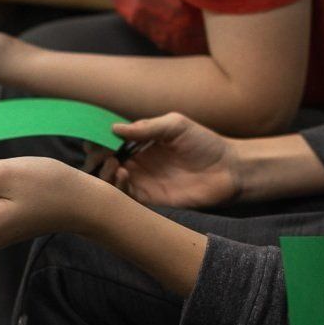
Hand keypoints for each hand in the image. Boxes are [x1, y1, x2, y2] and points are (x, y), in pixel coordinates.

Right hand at [92, 112, 243, 207]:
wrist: (228, 169)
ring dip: (104, 173)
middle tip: (101, 153)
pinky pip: (126, 197)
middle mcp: (139, 162)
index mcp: (142, 143)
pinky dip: (117, 186)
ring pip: (110, 181)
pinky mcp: (150, 199)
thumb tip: (113, 128)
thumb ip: (146, 128)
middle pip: (104, 163)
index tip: (94, 138)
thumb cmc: (205, 143)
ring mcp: (143, 181)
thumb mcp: (175, 126)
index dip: (98, 140)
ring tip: (112, 163)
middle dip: (96, 158)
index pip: (110, 142)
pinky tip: (122, 173)